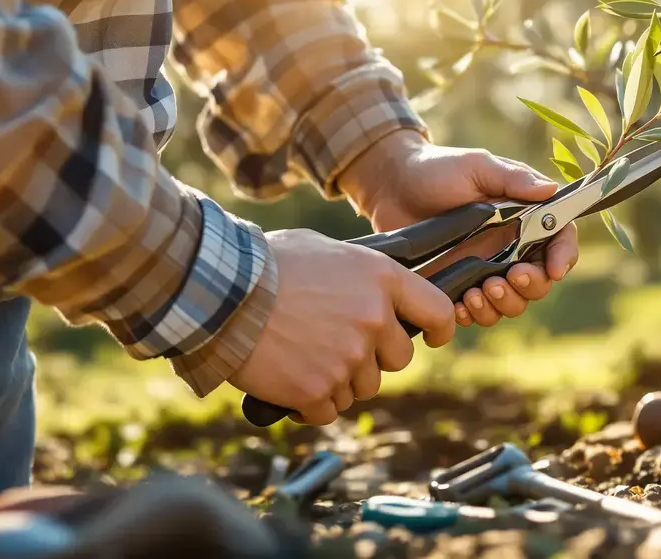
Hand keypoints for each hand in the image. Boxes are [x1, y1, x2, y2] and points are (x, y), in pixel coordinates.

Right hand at [228, 229, 454, 424]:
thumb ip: (357, 272)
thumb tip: (367, 285)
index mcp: (381, 280)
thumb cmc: (267, 263)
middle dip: (373, 357)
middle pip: (398, 359)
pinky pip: (328, 411)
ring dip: (339, 380)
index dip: (439, 328)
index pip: (438, 311)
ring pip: (362, 388)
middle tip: (337, 344)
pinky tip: (289, 380)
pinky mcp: (317, 390)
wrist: (221, 292)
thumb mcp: (324, 249)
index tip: (431, 337)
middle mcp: (373, 320)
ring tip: (303, 355)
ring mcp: (348, 358)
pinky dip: (309, 403)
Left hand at [339, 130, 579, 327]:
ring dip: (500, 305)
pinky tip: (458, 306)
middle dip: (529, 287)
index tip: (554, 270)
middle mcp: (510, 247)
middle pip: (539, 281)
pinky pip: (476, 312)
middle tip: (505, 279)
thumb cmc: (437, 168)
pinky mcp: (457, 285)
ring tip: (476, 292)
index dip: (563, 257)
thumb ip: (513, 178)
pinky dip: (472, 315)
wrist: (391, 185)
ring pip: (510, 303)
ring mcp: (484, 269)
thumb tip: (551, 189)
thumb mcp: (478, 166)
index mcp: (524, 217)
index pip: (559, 240)